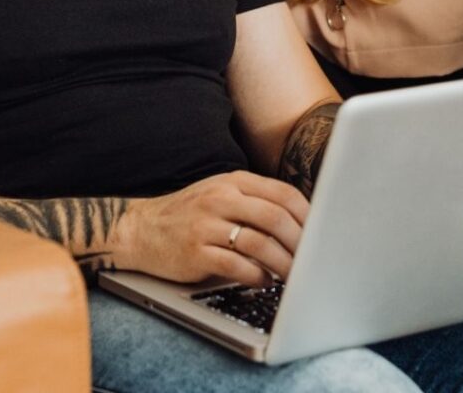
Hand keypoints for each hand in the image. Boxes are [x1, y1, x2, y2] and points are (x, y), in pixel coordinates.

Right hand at [117, 171, 308, 284]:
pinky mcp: (195, 252)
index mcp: (233, 181)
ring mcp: (207, 224)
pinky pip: (236, 265)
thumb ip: (255, 200)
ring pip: (259, 243)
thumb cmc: (190, 213)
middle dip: (301, 242)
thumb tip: (301, 220)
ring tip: (294, 275)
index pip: (282, 193)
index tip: (321, 232)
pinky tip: (264, 281)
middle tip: (313, 259)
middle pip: (275, 217)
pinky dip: (256, 275)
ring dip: (283, 263)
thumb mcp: (222, 193)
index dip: (307, 215)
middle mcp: (221, 198)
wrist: (141, 229)